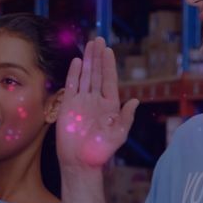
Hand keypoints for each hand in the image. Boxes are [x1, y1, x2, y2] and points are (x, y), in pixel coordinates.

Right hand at [56, 37, 138, 169]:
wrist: (80, 162)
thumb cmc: (101, 152)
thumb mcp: (118, 135)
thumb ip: (126, 118)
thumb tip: (134, 101)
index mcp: (109, 105)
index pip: (109, 80)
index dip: (108, 65)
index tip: (108, 50)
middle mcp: (95, 100)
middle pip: (96, 74)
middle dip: (97, 57)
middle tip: (98, 40)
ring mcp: (81, 102)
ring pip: (84, 76)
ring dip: (86, 61)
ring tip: (89, 45)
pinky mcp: (68, 106)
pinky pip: (71, 86)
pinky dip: (73, 73)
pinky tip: (76, 61)